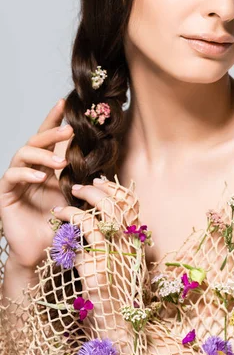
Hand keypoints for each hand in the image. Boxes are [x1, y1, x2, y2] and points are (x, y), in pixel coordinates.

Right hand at [0, 99, 73, 270]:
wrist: (44, 252)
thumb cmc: (62, 225)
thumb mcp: (78, 198)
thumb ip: (84, 178)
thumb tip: (102, 158)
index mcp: (47, 167)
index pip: (50, 138)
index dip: (54, 120)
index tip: (64, 102)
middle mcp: (31, 169)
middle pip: (36, 141)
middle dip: (53, 133)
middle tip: (70, 130)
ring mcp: (17, 180)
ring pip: (23, 153)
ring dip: (43, 154)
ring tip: (60, 163)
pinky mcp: (5, 193)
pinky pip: (12, 175)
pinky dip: (27, 173)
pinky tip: (40, 177)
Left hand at [51, 178, 142, 351]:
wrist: (119, 330)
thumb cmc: (119, 299)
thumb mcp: (125, 266)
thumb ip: (119, 245)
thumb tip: (106, 224)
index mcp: (137, 243)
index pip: (132, 205)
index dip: (116, 190)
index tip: (102, 182)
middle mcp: (130, 246)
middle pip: (117, 205)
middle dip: (97, 190)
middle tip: (79, 186)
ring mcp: (114, 256)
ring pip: (100, 215)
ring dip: (81, 201)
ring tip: (65, 201)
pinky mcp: (96, 269)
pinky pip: (81, 236)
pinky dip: (69, 220)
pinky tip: (58, 219)